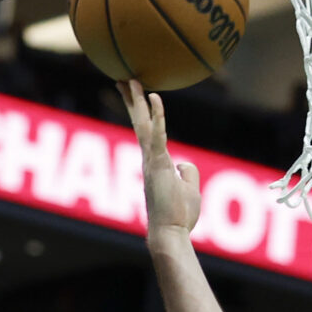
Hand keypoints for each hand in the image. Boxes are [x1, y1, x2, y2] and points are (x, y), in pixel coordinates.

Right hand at [122, 80, 200, 238]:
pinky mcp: (158, 164)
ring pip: (142, 125)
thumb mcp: (189, 189)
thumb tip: (183, 163)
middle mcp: (148, 159)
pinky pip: (158, 134)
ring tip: (130, 79)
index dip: (141, 112)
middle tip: (122, 78)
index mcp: (155, 163)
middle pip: (138, 123)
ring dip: (136, 101)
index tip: (135, 95)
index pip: (147, 131)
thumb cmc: (180, 216)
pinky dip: (157, 115)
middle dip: (131, 100)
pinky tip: (155, 96)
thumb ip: (187, 173)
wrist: (171, 233)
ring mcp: (151, 161)